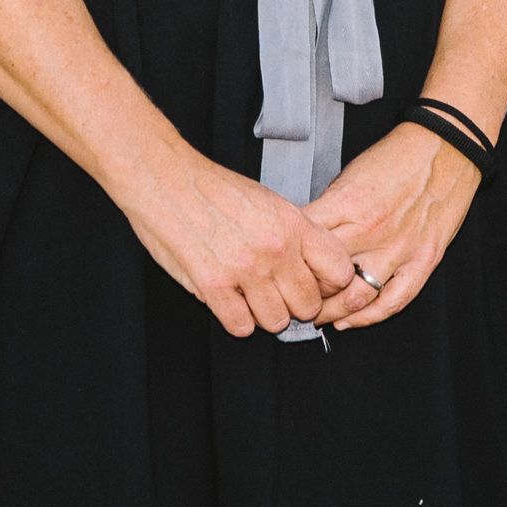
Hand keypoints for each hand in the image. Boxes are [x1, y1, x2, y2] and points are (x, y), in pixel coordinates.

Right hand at [121, 150, 364, 337]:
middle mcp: (275, 249)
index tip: (315, 284)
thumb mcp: (268, 201)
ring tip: (251, 297)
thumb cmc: (214, 188)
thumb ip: (294, 234)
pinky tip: (230, 301)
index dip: (329, 285)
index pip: (339, 272)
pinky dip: (236, 319)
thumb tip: (310, 267)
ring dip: (264, 314)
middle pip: (308, 305)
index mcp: (293, 224)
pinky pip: (241, 326)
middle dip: (294, 304)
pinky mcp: (213, 286)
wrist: (167, 180)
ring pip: (276, 321)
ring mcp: (245, 269)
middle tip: (277, 293)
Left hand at [304, 123, 481, 330]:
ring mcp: (399, 249)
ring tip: (315, 314)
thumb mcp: (350, 174)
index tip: (277, 268)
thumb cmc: (396, 157)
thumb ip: (329, 208)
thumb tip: (304, 235)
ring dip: (330, 313)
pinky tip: (349, 321)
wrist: (445, 147)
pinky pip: (393, 301)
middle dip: (302, 291)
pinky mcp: (423, 261)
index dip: (285, 260)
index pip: (304, 243)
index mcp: (348, 203)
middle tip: (289, 297)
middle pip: (324, 275)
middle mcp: (371, 230)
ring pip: (355, 297)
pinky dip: (368, 317)